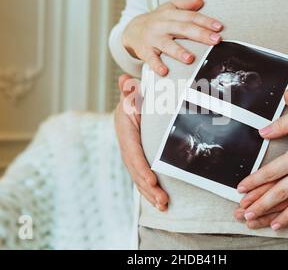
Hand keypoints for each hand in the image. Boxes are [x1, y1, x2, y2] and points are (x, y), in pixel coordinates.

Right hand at [114, 74, 168, 210]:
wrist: (131, 105)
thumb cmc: (134, 99)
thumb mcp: (132, 94)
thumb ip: (129, 91)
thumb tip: (125, 81)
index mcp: (126, 133)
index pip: (133, 154)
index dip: (141, 169)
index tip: (152, 181)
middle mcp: (127, 147)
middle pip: (136, 171)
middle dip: (148, 188)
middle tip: (162, 201)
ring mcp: (131, 156)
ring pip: (138, 179)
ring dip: (150, 195)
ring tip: (163, 206)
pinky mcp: (137, 161)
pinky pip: (142, 178)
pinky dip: (149, 191)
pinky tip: (160, 203)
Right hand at [122, 0, 222, 75]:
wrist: (131, 30)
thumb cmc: (156, 20)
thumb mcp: (168, 8)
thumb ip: (185, 5)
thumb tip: (201, 1)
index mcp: (170, 15)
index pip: (190, 17)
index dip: (205, 21)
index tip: (219, 27)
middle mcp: (162, 25)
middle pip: (183, 29)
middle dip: (200, 34)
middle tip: (215, 40)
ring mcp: (153, 39)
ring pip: (167, 45)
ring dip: (178, 52)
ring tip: (190, 58)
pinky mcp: (144, 51)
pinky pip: (151, 59)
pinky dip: (156, 65)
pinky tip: (164, 71)